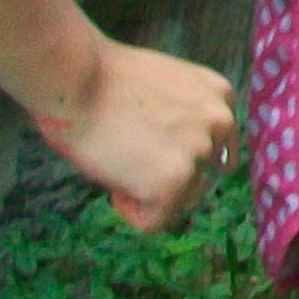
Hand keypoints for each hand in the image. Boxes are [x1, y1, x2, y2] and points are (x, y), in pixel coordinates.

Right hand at [31, 37, 238, 231]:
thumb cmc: (103, 78)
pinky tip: (113, 184)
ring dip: (150, 193)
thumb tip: (177, 151)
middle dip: (168, 176)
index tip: (145, 142)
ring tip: (119, 165)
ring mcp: (200, 152)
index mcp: (220, 95)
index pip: (216, 146)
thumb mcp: (166, 86)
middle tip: (128, 157)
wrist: (76, 77)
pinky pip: (155, 221)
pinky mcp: (174, 182)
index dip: (176, 153)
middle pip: (202, 176)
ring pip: (181, 199)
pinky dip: (130, 212)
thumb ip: (185, 116)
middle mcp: (221, 121)